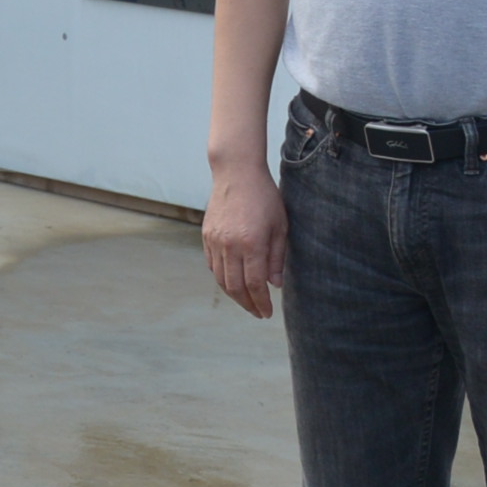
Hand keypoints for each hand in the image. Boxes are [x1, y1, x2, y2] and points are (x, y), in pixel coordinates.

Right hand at [201, 162, 286, 319]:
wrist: (236, 173)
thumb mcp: (280, 226)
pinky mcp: (207, 236)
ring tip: (246, 301)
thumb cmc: (264, 197)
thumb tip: (274, 284)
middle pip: (235, 287)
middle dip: (247, 304)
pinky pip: (212, 265)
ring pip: (221, 279)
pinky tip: (233, 281)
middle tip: (257, 313)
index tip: (267, 313)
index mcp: (251, 243)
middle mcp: (229, 245)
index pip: (254, 284)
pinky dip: (222, 278)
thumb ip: (277, 257)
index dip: (261, 302)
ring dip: (234, 294)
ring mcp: (215, 241)